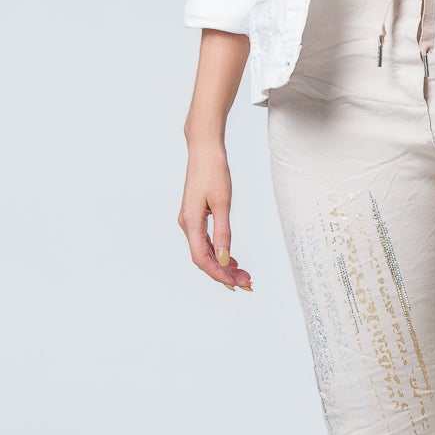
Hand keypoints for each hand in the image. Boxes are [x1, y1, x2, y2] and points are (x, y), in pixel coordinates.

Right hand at [178, 140, 253, 290]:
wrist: (204, 150)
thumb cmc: (213, 171)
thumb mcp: (222, 203)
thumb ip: (223, 232)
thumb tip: (225, 259)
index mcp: (191, 222)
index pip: (203, 259)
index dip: (218, 274)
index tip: (235, 284)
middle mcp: (187, 224)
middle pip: (204, 259)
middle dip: (224, 274)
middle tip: (246, 284)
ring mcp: (190, 221)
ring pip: (206, 252)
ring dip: (223, 265)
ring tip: (243, 275)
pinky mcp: (196, 217)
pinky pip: (206, 242)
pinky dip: (220, 253)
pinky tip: (232, 260)